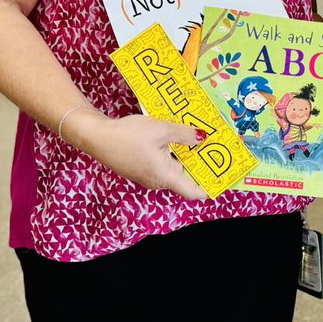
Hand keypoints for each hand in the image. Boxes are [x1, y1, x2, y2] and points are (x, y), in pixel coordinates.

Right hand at [73, 111, 208, 200]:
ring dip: (188, 155)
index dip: (211, 185)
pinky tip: (180, 136)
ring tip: (202, 138)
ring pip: (175, 168)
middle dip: (203, 163)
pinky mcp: (142, 167)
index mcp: (165, 177)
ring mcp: (149, 175)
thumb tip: (202, 138)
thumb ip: (185, 135)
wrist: (97, 136)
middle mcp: (158, 181)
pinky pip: (164, 163)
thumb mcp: (162, 129)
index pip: (194, 192)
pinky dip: (175, 152)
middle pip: (187, 177)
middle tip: (219, 148)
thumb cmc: (129, 135)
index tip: (226, 174)